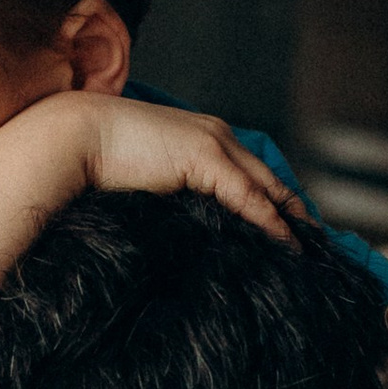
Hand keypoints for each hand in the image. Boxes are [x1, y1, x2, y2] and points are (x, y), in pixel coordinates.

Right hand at [20, 92, 298, 243]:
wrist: (71, 139)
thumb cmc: (96, 163)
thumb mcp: (147, 180)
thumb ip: (173, 195)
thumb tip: (180, 231)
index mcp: (203, 136)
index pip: (253, 174)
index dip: (276, 203)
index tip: (292, 232)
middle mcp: (217, 134)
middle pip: (270, 179)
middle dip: (295, 212)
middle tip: (316, 247)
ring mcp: (214, 143)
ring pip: (267, 188)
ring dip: (291, 221)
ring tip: (310, 253)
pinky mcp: (206, 158)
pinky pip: (249, 198)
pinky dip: (271, 223)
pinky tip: (287, 247)